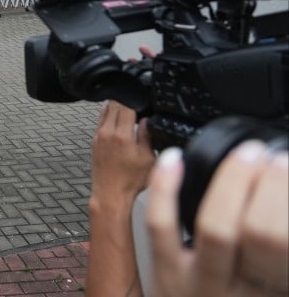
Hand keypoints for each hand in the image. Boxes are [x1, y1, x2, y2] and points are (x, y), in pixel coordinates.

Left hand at [90, 100, 154, 209]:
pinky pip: (100, 120)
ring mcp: (98, 135)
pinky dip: (108, 115)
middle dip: (126, 100)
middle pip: (114, 104)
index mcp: (122, 135)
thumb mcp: (149, 159)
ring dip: (116, 106)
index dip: (135, 100)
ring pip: (105, 110)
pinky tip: (118, 120)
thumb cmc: (130, 181)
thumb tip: (148, 120)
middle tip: (137, 103)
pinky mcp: (94, 140)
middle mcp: (107, 132)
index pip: (126, 105)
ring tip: (128, 109)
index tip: (143, 100)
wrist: (110, 194)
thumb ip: (148, 136)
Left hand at [148, 142, 288, 295]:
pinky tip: (175, 158)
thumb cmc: (244, 296)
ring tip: (247, 154)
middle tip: (277, 159)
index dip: (286, 198)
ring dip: (233, 182)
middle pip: (260, 235)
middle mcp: (244, 290)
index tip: (287, 165)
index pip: (284, 241)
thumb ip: (280, 245)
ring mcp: (201, 282)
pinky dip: (164, 186)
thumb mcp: (275, 281)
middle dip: (272, 187)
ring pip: (215, 227)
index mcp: (279, 288)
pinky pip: (160, 224)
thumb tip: (282, 192)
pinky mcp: (165, 272)